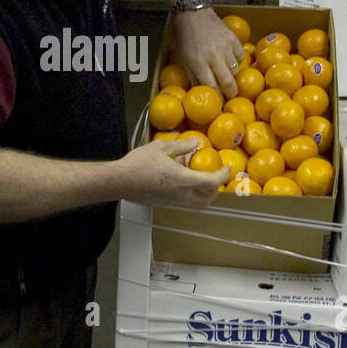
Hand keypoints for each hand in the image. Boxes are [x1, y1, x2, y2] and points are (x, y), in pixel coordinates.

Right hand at [114, 138, 229, 206]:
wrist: (119, 181)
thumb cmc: (138, 164)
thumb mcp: (161, 147)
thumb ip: (181, 146)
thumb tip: (196, 143)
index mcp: (183, 180)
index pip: (212, 183)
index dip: (223, 176)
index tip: (227, 168)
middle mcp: (181, 195)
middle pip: (208, 199)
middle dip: (215, 188)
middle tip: (214, 175)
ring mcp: (173, 201)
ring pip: (197, 203)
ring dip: (203, 192)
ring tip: (197, 177)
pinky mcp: (165, 204)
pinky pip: (185, 201)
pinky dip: (190, 193)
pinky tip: (180, 179)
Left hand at [172, 9, 244, 97]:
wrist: (193, 13)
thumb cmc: (185, 36)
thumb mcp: (183, 58)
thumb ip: (193, 76)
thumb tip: (200, 91)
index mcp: (198, 62)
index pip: (211, 87)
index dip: (217, 97)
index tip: (220, 102)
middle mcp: (213, 56)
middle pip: (228, 82)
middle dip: (231, 92)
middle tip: (231, 94)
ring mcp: (225, 47)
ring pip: (236, 70)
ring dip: (233, 75)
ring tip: (227, 74)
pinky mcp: (233, 39)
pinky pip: (240, 56)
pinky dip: (237, 60)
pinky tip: (230, 59)